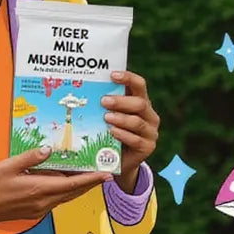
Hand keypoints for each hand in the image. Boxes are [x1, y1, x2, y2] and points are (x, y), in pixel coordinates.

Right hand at [0, 147, 112, 225]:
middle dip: (90, 183)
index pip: (72, 184)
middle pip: (73, 192)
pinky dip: (65, 190)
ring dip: (78, 187)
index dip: (91, 179)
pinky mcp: (35, 211)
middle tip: (104, 170)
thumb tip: (49, 149)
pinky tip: (64, 180)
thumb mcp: (8, 166)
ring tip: (89, 174)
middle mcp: (43, 202)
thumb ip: (31, 157)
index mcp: (39, 189)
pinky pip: (56, 200)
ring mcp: (40, 209)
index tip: (106, 174)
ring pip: (66, 197)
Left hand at [103, 70, 159, 192]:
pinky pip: (136, 140)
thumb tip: (82, 89)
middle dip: (121, 101)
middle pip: (140, 103)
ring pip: (138, 122)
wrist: (119, 159)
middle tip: (104, 101)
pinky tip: (112, 132)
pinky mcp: (148, 147)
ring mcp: (151, 132)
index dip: (128, 78)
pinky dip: (123, 135)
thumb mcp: (109, 115)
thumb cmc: (110, 131)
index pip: (139, 85)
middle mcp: (149, 115)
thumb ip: (104, 104)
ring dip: (121, 119)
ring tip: (106, 118)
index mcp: (141, 101)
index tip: (112, 75)